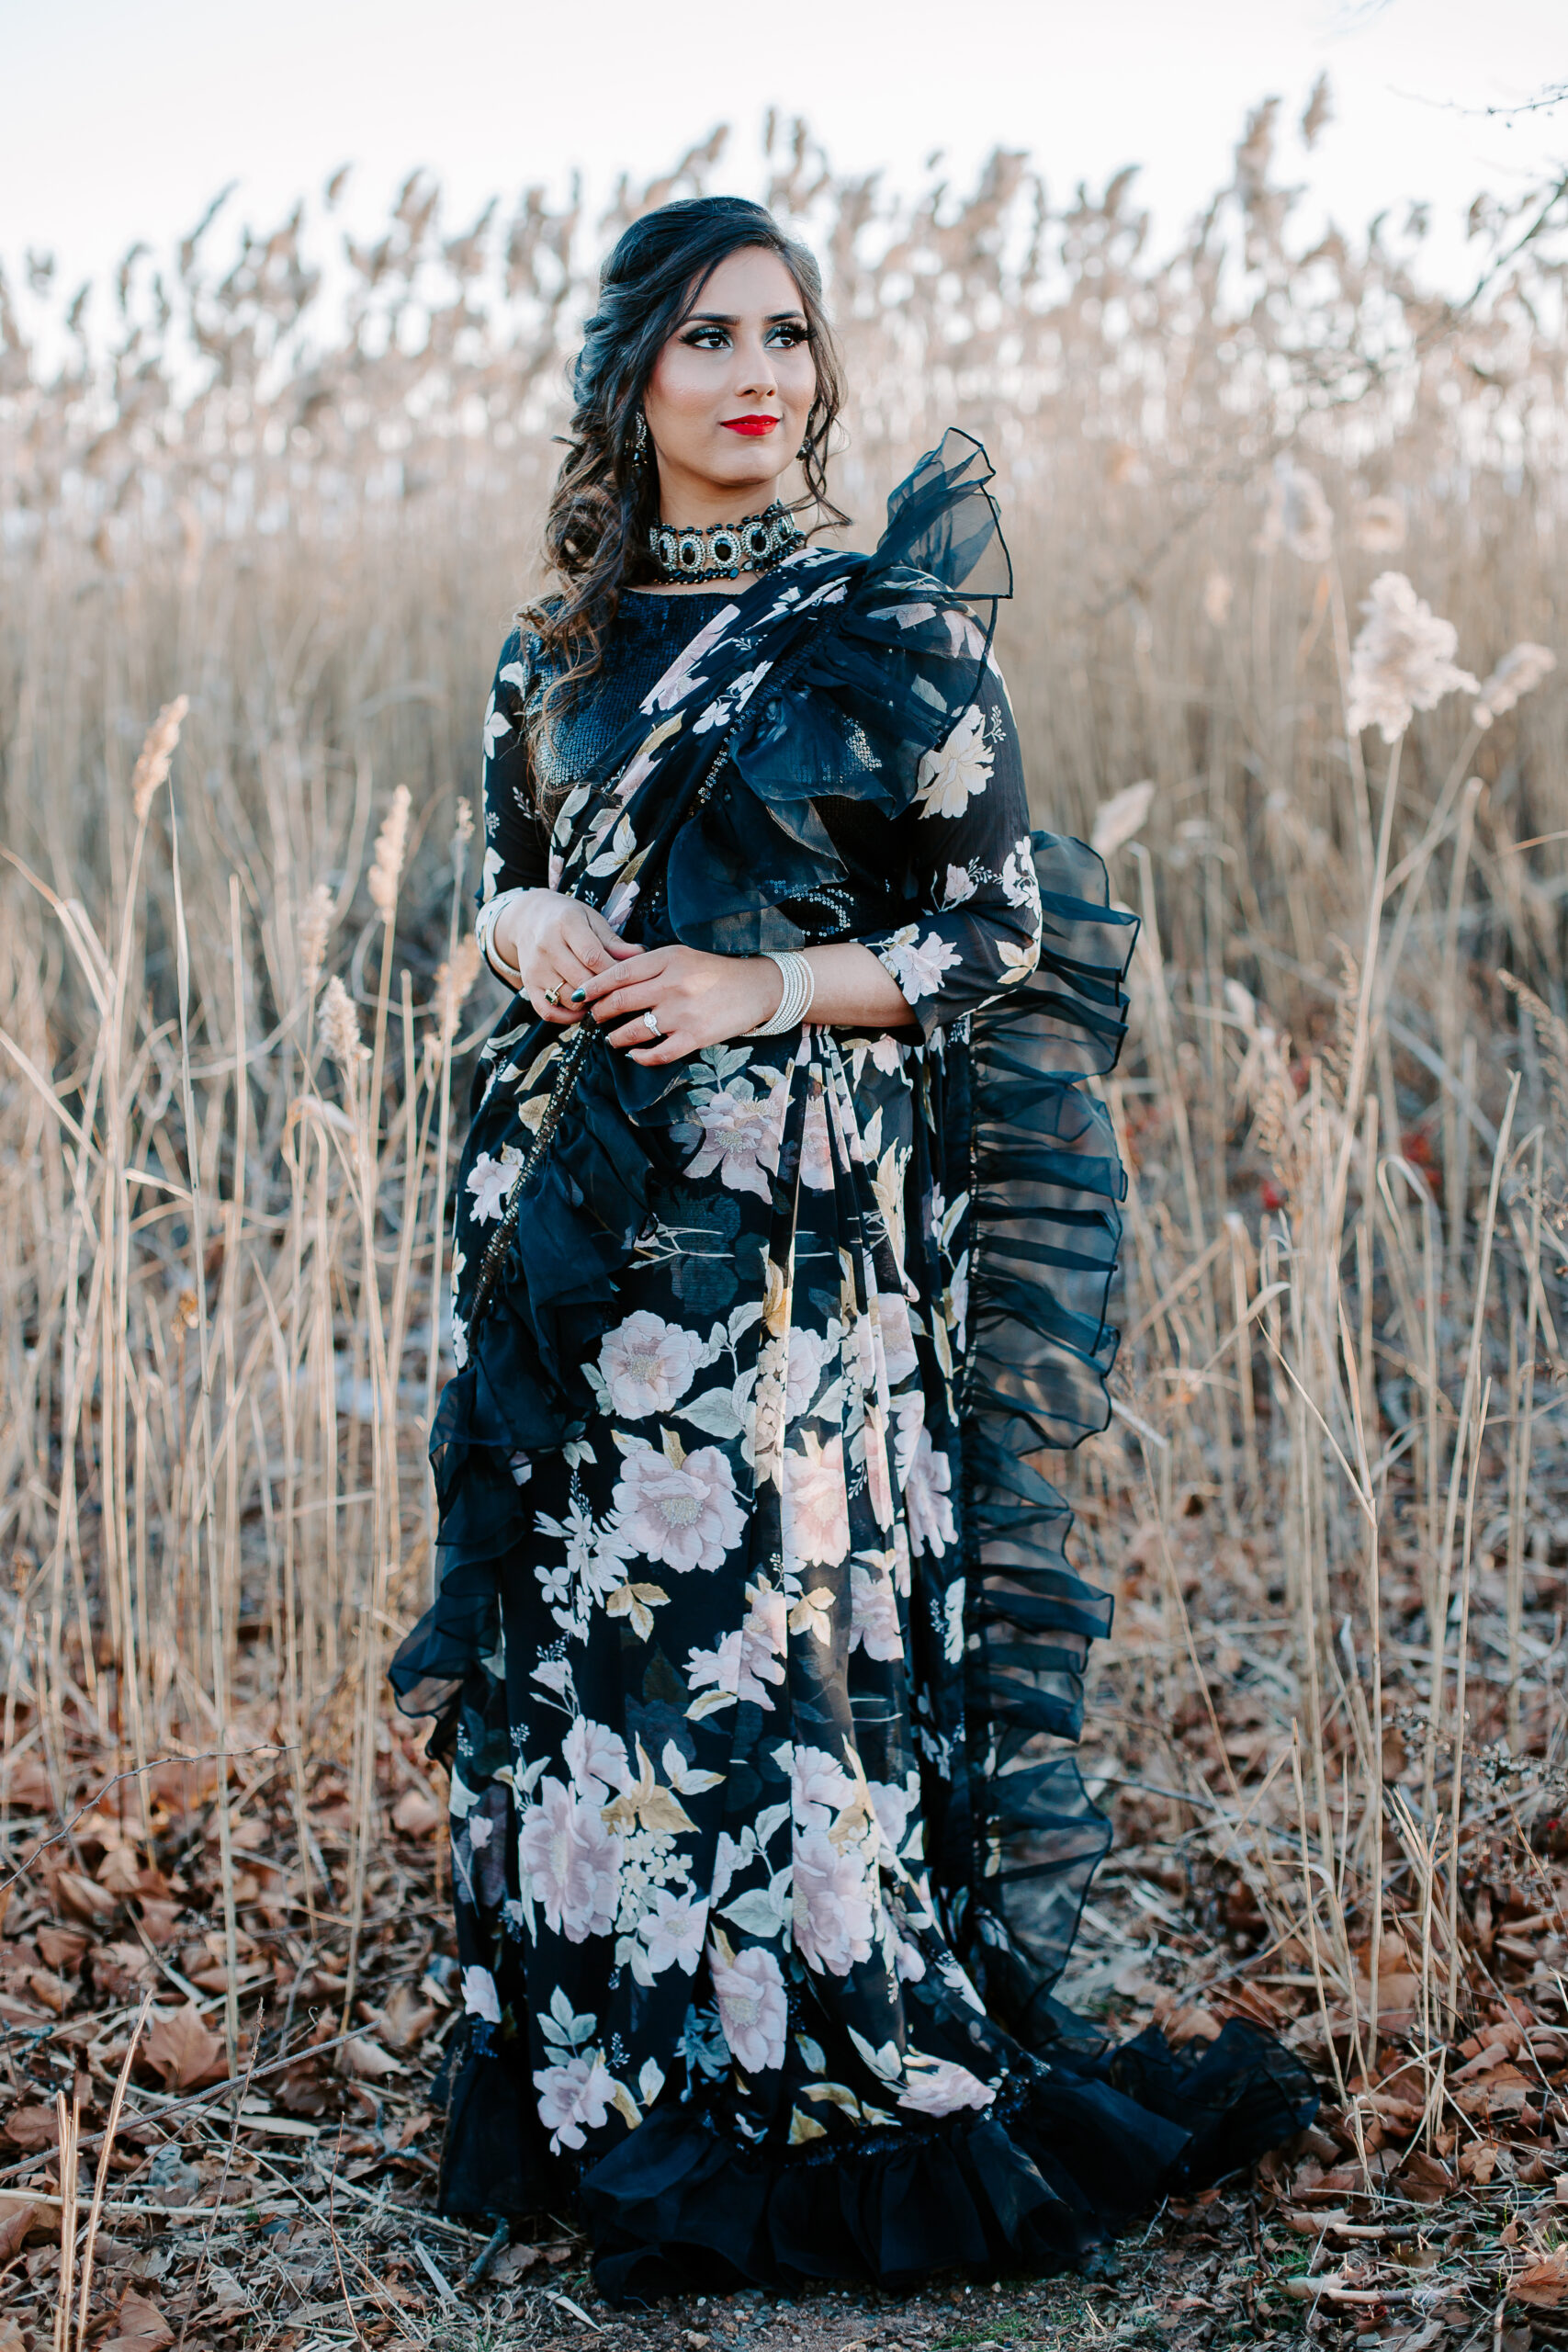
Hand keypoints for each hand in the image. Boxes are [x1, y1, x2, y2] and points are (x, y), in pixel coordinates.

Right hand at [495, 890, 638, 1023]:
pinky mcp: (528, 984)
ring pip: (567, 998)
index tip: (627, 978)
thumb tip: (640, 955)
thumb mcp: (592, 920)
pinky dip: (567, 1017)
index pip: (593, 956)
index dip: (613, 972)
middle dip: (604, 990)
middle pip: (581, 980)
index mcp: (566, 923)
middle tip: (617, 992)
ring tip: (601, 998)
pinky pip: (547, 1011)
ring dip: (589, 1004)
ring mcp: (535, 967)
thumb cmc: (569, 919)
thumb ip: (614, 941)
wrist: (528, 918)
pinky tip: (581, 1010)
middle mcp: (546, 945)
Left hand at [576, 946, 783, 1064]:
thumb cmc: (715, 970)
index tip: (579, 995)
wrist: (757, 986)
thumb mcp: (682, 955)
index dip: (593, 986)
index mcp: (667, 959)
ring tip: (612, 1038)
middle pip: (620, 1002)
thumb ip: (651, 964)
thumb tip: (611, 976)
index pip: (618, 973)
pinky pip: (657, 1054)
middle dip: (600, 1013)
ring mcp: (683, 1013)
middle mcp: (672, 985)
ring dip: (615, 1037)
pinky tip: (634, 1055)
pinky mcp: (695, 1037)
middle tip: (594, 1018)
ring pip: (632, 1030)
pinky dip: (639, 1057)